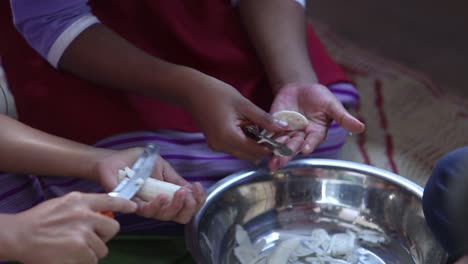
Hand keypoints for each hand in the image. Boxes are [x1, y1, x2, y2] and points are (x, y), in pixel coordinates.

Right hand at [5, 192, 135, 263]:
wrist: (19, 235)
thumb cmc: (38, 220)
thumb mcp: (62, 204)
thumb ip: (82, 207)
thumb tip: (98, 215)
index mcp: (80, 200)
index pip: (110, 200)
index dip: (125, 204)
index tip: (134, 207)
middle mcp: (85, 214)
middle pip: (113, 227)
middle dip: (105, 236)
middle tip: (91, 239)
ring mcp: (83, 232)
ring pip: (102, 248)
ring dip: (91, 252)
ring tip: (73, 249)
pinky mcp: (80, 249)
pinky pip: (92, 260)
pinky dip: (83, 262)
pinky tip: (70, 257)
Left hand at [93, 148, 205, 223]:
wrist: (113, 160)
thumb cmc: (137, 162)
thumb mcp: (162, 167)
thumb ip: (175, 179)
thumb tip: (191, 188)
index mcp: (168, 195)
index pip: (188, 206)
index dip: (198, 201)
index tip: (198, 187)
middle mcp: (159, 205)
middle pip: (181, 217)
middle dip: (190, 207)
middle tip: (189, 193)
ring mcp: (146, 207)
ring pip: (166, 216)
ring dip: (176, 205)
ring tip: (180, 193)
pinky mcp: (133, 205)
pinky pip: (148, 211)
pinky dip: (158, 205)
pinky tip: (163, 196)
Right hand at [186, 75, 287, 162]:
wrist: (191, 91)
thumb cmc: (217, 93)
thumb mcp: (244, 104)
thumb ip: (264, 119)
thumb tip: (284, 128)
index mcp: (228, 138)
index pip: (256, 151)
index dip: (271, 146)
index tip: (281, 137)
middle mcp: (221, 147)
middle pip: (250, 156)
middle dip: (263, 147)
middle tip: (272, 131)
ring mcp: (216, 147)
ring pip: (242, 153)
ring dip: (253, 144)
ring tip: (258, 126)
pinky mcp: (215, 143)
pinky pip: (234, 148)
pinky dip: (244, 141)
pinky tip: (246, 127)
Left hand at [268, 83, 365, 169]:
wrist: (299, 88)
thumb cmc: (319, 97)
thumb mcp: (332, 104)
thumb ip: (343, 117)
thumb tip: (362, 127)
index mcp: (316, 133)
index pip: (312, 141)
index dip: (309, 144)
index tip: (305, 149)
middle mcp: (301, 136)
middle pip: (294, 146)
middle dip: (287, 154)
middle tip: (280, 161)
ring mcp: (287, 132)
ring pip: (281, 144)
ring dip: (275, 152)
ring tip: (270, 161)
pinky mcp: (275, 126)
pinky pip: (270, 134)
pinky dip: (265, 140)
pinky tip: (260, 146)